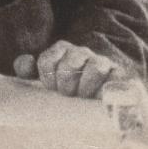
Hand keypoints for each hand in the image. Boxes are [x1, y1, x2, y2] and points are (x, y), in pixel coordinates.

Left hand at [13, 40, 127, 97]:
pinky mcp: (121, 76)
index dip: (47, 77)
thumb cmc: (67, 88)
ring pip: (96, 67)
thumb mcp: (45, 79)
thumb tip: (26, 61)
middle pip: (71, 61)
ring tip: (83, 97)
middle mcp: (82, 52)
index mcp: (62, 50)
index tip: (52, 89)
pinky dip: (108, 88)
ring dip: (86, 86)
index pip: (48, 59)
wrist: (99, 98)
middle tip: (67, 94)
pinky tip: (101, 98)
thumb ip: (28, 70)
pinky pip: (117, 78)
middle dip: (66, 82)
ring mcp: (103, 62)